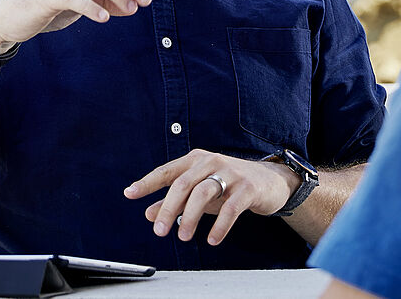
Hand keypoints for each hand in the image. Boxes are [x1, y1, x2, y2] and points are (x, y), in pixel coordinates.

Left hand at [123, 149, 298, 245]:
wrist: (270, 182)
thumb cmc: (229, 186)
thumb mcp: (200, 193)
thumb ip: (175, 202)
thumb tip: (149, 214)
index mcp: (196, 161)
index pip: (167, 171)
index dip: (147, 182)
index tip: (129, 194)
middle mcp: (211, 162)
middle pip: (183, 183)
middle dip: (168, 208)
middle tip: (160, 231)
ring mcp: (231, 173)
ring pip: (204, 193)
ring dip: (190, 216)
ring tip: (183, 236)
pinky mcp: (247, 187)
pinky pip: (231, 207)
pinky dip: (220, 225)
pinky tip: (212, 239)